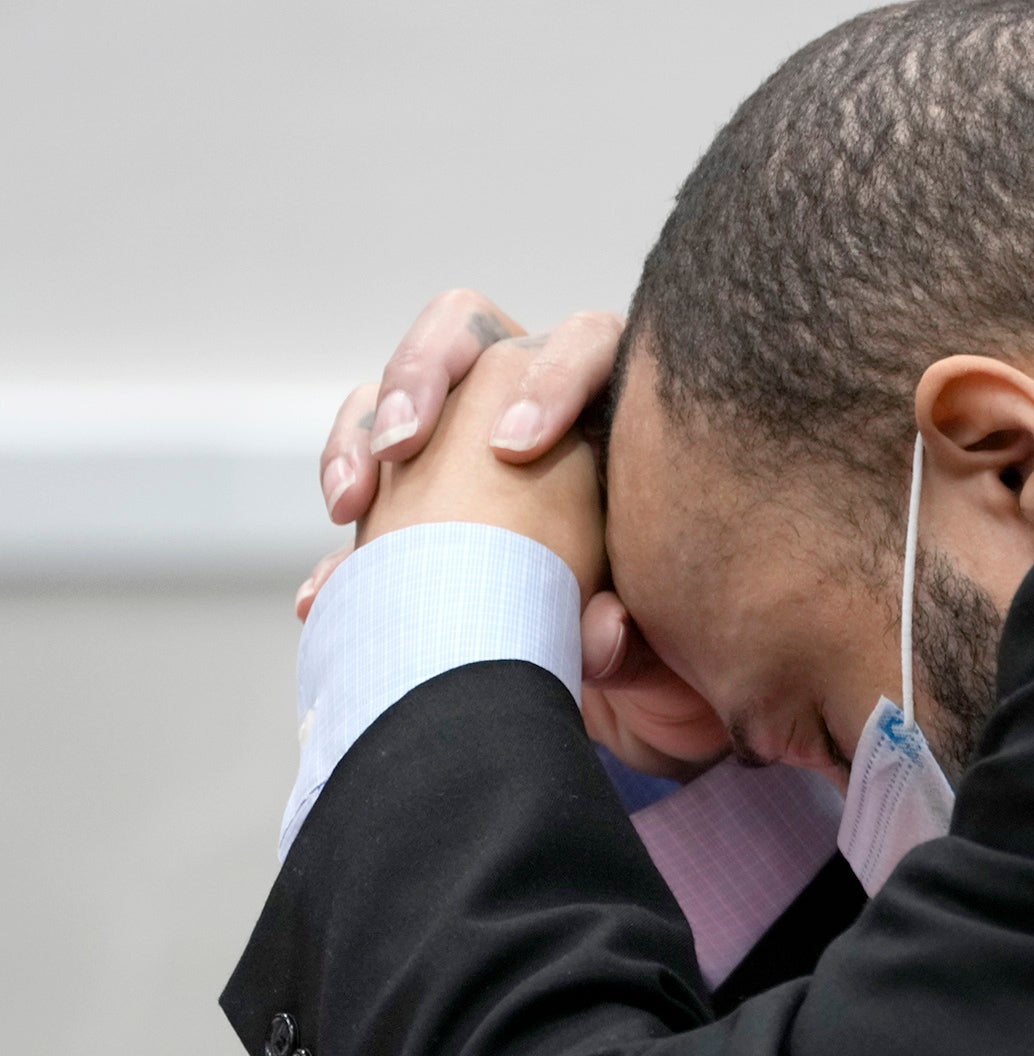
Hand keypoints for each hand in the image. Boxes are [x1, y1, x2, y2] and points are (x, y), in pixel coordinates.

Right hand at [300, 291, 730, 780]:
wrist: (634, 712)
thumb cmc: (672, 659)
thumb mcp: (667, 654)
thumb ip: (635, 635)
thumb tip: (602, 629)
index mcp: (620, 421)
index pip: (589, 345)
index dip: (553, 377)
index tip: (516, 447)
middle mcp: (540, 412)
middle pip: (471, 332)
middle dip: (423, 371)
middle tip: (403, 445)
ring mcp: (468, 447)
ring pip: (397, 394)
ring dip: (359, 432)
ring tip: (351, 502)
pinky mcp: (418, 500)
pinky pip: (362, 477)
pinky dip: (343, 525)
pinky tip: (328, 592)